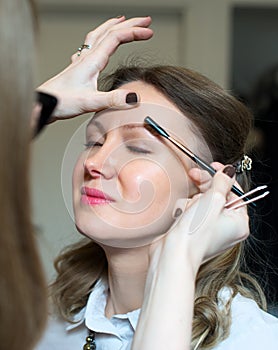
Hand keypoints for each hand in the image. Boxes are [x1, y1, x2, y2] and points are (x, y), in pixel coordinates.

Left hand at [37, 16, 152, 120]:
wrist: (43, 104)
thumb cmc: (61, 101)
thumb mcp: (90, 102)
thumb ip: (112, 100)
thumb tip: (134, 97)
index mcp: (92, 61)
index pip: (116, 38)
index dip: (134, 32)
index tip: (150, 32)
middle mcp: (86, 57)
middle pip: (109, 32)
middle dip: (130, 24)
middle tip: (145, 21)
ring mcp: (81, 61)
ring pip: (99, 36)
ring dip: (113, 26)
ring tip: (122, 22)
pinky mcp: (77, 69)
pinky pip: (90, 47)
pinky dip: (99, 39)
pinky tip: (97, 46)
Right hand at [149, 164, 249, 273]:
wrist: (172, 254)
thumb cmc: (195, 235)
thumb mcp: (213, 200)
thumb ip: (222, 182)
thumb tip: (228, 172)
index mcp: (238, 223)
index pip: (235, 193)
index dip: (224, 178)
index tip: (214, 167)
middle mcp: (225, 228)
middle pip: (218, 196)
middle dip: (205, 186)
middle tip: (195, 175)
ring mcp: (208, 229)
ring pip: (202, 202)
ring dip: (192, 201)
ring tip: (188, 209)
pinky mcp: (193, 230)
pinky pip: (191, 211)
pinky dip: (184, 210)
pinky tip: (181, 216)